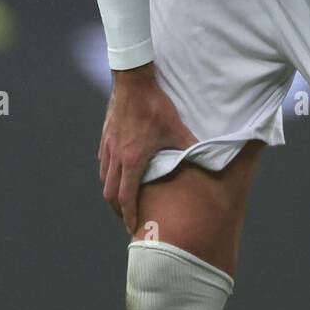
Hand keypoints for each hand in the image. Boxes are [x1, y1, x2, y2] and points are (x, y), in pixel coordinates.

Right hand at [98, 64, 197, 233]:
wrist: (132, 82)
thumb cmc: (154, 105)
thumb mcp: (176, 127)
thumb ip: (189, 145)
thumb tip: (206, 156)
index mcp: (132, 160)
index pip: (127, 197)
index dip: (129, 215)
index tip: (133, 228)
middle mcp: (116, 157)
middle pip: (110, 194)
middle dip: (118, 210)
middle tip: (127, 219)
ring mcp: (108, 147)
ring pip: (104, 179)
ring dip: (112, 193)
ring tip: (122, 199)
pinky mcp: (105, 137)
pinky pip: (103, 163)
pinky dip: (109, 174)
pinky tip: (118, 172)